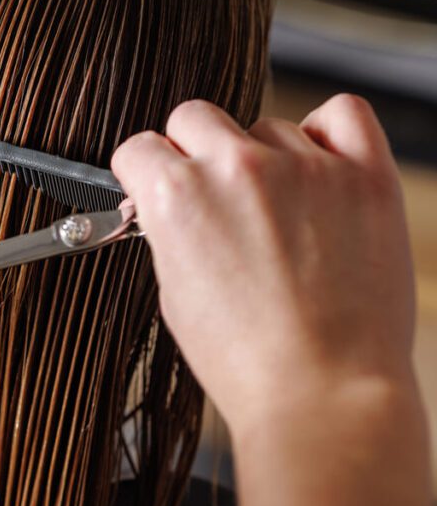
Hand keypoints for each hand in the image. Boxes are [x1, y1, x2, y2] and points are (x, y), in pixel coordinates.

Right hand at [112, 95, 431, 505]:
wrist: (322, 391)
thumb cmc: (246, 358)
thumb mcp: (174, 290)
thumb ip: (170, 228)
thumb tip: (173, 203)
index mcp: (177, 195)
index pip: (141, 147)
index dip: (145, 173)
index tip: (156, 184)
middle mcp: (236, 167)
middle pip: (195, 116)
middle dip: (194, 152)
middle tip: (213, 195)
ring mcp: (304, 166)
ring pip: (267, 125)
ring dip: (263, 158)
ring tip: (280, 212)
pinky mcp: (363, 175)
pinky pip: (341, 113)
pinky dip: (327, 132)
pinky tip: (319, 166)